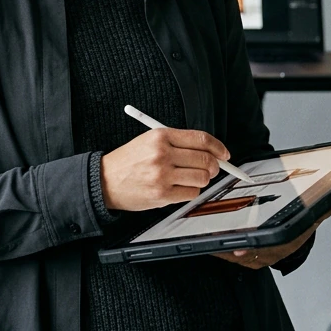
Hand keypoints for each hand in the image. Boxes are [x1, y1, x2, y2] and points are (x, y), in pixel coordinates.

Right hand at [100, 128, 227, 211]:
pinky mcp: (162, 194)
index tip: (224, 154)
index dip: (218, 147)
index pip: (201, 139)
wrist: (105, 180)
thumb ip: (178, 143)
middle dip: (214, 166)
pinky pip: (191, 193)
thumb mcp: (149, 140)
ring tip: (189, 178)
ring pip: (202, 178)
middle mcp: (162, 153)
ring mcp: (162, 175)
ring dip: (201, 180)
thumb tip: (210, 151)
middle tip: (212, 169)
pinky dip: (190, 191)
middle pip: (205, 159)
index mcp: (160, 136)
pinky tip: (178, 187)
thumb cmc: (129, 161)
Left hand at [214, 196, 330, 270]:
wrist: (288, 233)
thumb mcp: (312, 214)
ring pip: (232, 253)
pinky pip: (223, 250)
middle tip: (218, 241)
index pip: (269, 250)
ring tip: (203, 236)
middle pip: (247, 254)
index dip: (256, 249)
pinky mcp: (237, 252)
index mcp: (283, 245)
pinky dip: (213, 244)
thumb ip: (327, 207)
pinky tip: (200, 235)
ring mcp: (252, 255)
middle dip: (233, 248)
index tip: (243, 247)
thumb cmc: (296, 224)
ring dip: (219, 246)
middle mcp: (267, 254)